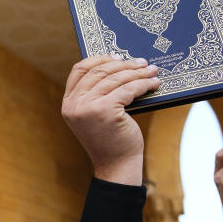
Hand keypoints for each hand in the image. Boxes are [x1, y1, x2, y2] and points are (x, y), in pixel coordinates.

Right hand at [60, 56, 159, 184]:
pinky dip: (143, 84)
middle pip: (99, 71)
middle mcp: (74, 104)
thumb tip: (117, 65)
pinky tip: (154, 84)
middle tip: (142, 62)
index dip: (98, 59)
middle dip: (123, 64)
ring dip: (137, 72)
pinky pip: (128, 89)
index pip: (79, 70)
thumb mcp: (95, 115)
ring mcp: (87, 107)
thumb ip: (96, 94)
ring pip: (116, 78)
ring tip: (152, 70)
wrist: (116, 165)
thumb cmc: (110, 140)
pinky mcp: (105, 110)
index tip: (116, 56)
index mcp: (68, 103)